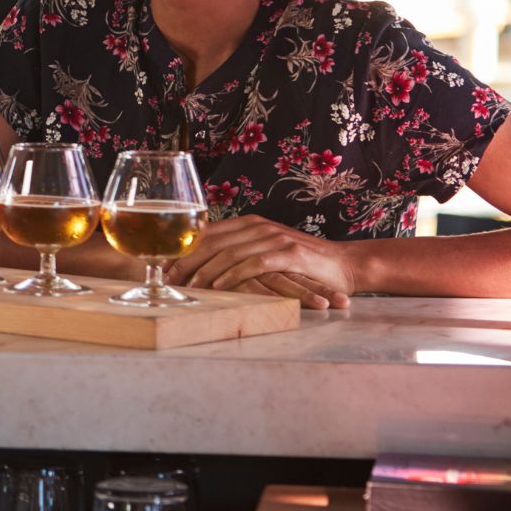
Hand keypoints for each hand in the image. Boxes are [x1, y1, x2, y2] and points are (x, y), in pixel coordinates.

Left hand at [167, 214, 356, 309]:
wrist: (346, 266)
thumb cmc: (304, 265)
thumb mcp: (267, 253)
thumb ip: (241, 253)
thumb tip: (206, 265)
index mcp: (250, 224)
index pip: (208, 233)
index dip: (184, 249)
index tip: (164, 266)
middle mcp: (258, 226)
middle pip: (213, 240)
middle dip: (187, 260)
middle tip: (168, 278)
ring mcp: (273, 238)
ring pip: (229, 251)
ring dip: (205, 270)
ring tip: (189, 287)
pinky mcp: (288, 254)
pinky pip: (253, 264)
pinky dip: (233, 275)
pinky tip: (219, 287)